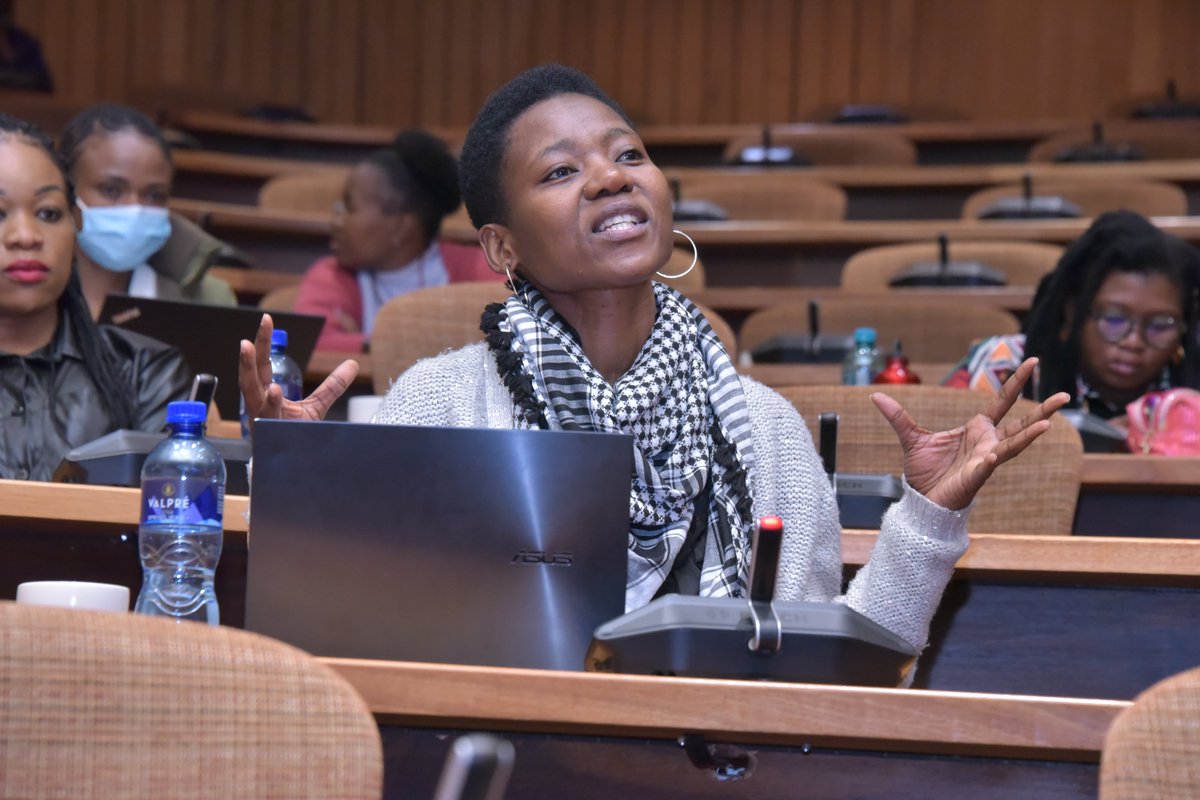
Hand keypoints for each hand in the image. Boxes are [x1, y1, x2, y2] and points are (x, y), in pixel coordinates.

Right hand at [238, 313, 359, 430]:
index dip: (263, 342)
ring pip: (253, 397)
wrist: (293, 467)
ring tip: (249, 351)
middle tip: (249, 336)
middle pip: (250, 377)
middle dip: (248, 356)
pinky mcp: (270, 435)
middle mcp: (259, 405)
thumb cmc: (295, 434)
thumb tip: (353, 363)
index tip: (267, 319)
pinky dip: (270, 405)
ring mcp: (263, 420)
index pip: (261, 364)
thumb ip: (331, 386)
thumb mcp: (316, 407)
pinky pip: (268, 419)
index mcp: (265, 393)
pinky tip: (273, 392)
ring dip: (249, 373)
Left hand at [870, 358, 1069, 510]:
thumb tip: (875, 395)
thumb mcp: (910, 438)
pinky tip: (994, 454)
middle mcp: (987, 442)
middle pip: (1020, 423)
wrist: (921, 500)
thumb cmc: (925, 472)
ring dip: (1030, 435)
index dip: (1016, 382)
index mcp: (977, 429)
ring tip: (1048, 423)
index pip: (1003, 401)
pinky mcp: (975, 477)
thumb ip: (897, 416)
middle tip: (1065, 395)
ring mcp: (985, 459)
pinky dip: (991, 459)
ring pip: (1013, 444)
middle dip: (1043, 409)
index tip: (1032, 361)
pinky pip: (986, 466)